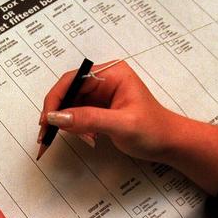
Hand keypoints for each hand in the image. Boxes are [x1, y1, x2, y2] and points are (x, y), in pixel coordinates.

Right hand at [40, 60, 177, 161]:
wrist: (170, 144)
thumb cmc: (154, 130)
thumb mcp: (121, 125)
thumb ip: (88, 119)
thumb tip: (56, 117)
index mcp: (111, 73)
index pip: (72, 80)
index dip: (56, 99)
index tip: (46, 120)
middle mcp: (104, 80)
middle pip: (68, 92)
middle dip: (58, 113)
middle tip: (48, 134)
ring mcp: (101, 94)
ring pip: (70, 105)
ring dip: (67, 123)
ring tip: (82, 138)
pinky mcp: (99, 108)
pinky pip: (77, 115)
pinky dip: (75, 128)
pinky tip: (87, 137)